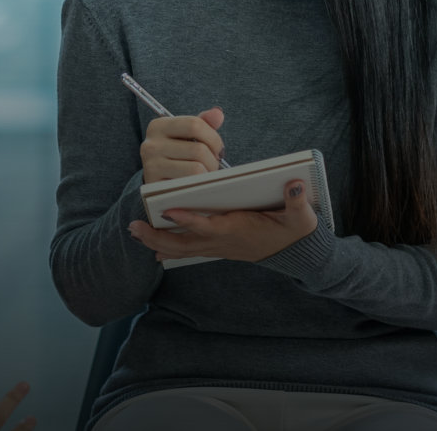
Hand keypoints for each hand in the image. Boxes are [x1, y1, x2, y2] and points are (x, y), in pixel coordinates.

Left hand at [127, 178, 317, 262]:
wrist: (295, 252)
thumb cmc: (294, 230)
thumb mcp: (301, 216)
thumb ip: (298, 201)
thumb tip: (296, 183)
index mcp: (237, 229)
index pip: (208, 226)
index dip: (188, 219)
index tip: (168, 209)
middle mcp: (222, 241)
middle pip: (184, 243)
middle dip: (158, 237)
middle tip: (134, 227)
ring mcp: (218, 247)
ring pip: (182, 249)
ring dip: (157, 242)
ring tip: (135, 231)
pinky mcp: (217, 247)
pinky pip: (188, 250)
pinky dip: (170, 248)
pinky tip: (154, 248)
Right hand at [138, 108, 225, 183]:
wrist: (158, 182)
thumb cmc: (177, 155)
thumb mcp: (186, 136)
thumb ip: (203, 123)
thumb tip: (218, 113)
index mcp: (158, 126)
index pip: (194, 124)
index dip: (214, 138)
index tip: (217, 149)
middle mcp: (151, 145)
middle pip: (199, 149)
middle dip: (213, 160)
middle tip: (212, 165)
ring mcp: (152, 166)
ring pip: (197, 168)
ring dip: (208, 174)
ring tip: (205, 175)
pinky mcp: (157, 186)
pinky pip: (190, 185)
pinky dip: (199, 185)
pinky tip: (197, 184)